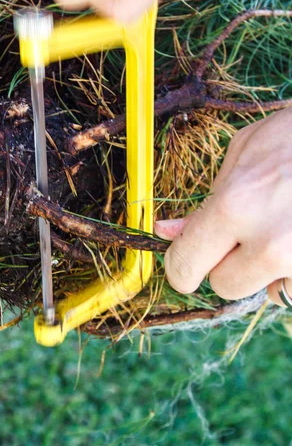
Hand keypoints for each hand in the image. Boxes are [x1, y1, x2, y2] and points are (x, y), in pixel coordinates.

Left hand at [154, 108, 291, 307]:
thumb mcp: (242, 153)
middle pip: (224, 286)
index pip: (185, 266)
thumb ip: (206, 200)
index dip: (181, 265)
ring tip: (285, 228)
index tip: (187, 261)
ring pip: (266, 292)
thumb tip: (166, 233)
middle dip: (228, 263)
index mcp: (235, 206)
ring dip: (268, 271)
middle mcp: (270, 243)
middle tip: (248, 230)